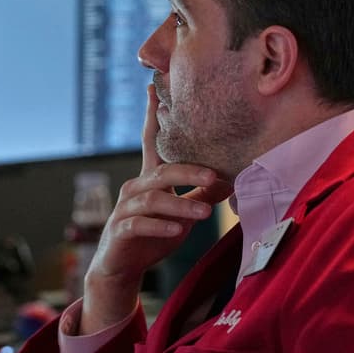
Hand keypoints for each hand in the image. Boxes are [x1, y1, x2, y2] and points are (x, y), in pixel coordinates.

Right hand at [80, 84, 232, 333]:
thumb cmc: (152, 234)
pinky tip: (176, 232)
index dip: (152, 113)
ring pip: (153, 199)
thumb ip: (201, 196)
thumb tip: (233, 179)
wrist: (121, 267)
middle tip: (215, 177)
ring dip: (181, 206)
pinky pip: (139, 224)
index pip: (151, 140)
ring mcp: (125, 209)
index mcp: (149, 178)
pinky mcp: (120, 230)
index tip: (154, 85)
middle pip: (162, 171)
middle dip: (189, 171)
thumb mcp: (181, 213)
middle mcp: (135, 187)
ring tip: (205, 215)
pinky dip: (159, 227)